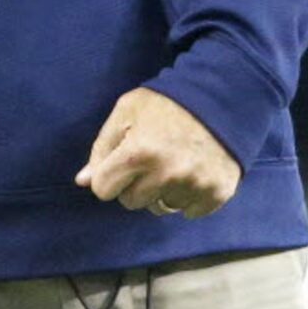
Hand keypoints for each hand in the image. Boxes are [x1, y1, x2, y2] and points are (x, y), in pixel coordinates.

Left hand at [75, 87, 241, 220]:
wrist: (223, 96)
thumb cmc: (168, 102)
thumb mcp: (127, 110)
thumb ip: (102, 147)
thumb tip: (83, 181)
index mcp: (138, 153)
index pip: (103, 190)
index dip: (109, 175)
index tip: (122, 161)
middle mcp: (166, 174)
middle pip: (131, 202)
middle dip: (135, 184)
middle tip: (152, 158)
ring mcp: (193, 185)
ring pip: (161, 208)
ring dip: (162, 191)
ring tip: (174, 163)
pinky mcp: (216, 193)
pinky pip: (189, 211)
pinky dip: (189, 197)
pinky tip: (193, 171)